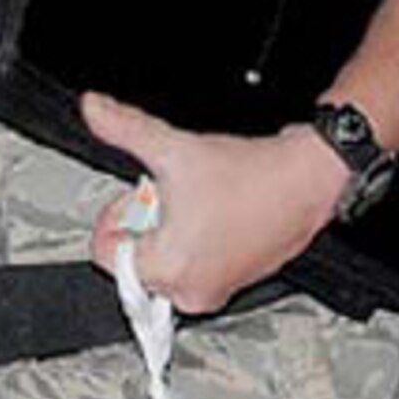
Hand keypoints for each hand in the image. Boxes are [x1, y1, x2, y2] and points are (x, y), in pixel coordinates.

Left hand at [81, 92, 346, 314]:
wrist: (305, 180)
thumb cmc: (249, 175)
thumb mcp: (171, 146)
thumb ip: (123, 126)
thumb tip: (93, 108)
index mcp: (168, 268)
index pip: (107, 255)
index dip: (114, 216)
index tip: (134, 195)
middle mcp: (192, 291)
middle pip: (135, 260)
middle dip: (141, 224)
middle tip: (165, 194)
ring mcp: (216, 290)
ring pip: (165, 264)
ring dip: (166, 231)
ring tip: (189, 201)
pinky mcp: (236, 283)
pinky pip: (194, 266)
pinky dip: (192, 241)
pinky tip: (210, 212)